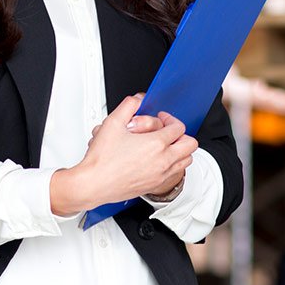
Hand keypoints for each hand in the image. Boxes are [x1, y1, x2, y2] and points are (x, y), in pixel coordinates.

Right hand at [51, 95, 195, 214]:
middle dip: (181, 134)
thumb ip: (128, 106)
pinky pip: (176, 173)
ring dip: (180, 150)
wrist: (94, 183)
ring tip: (166, 145)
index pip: (178, 127)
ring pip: (186, 160)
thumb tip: (137, 100)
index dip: (170, 118)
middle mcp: (162, 160)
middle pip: (190, 144)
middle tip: (168, 131)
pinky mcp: (155, 185)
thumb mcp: (113, 123)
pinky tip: (158, 159)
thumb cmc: (102, 159)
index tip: (161, 118)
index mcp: (156, 144)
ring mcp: (160, 174)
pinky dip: (173, 164)